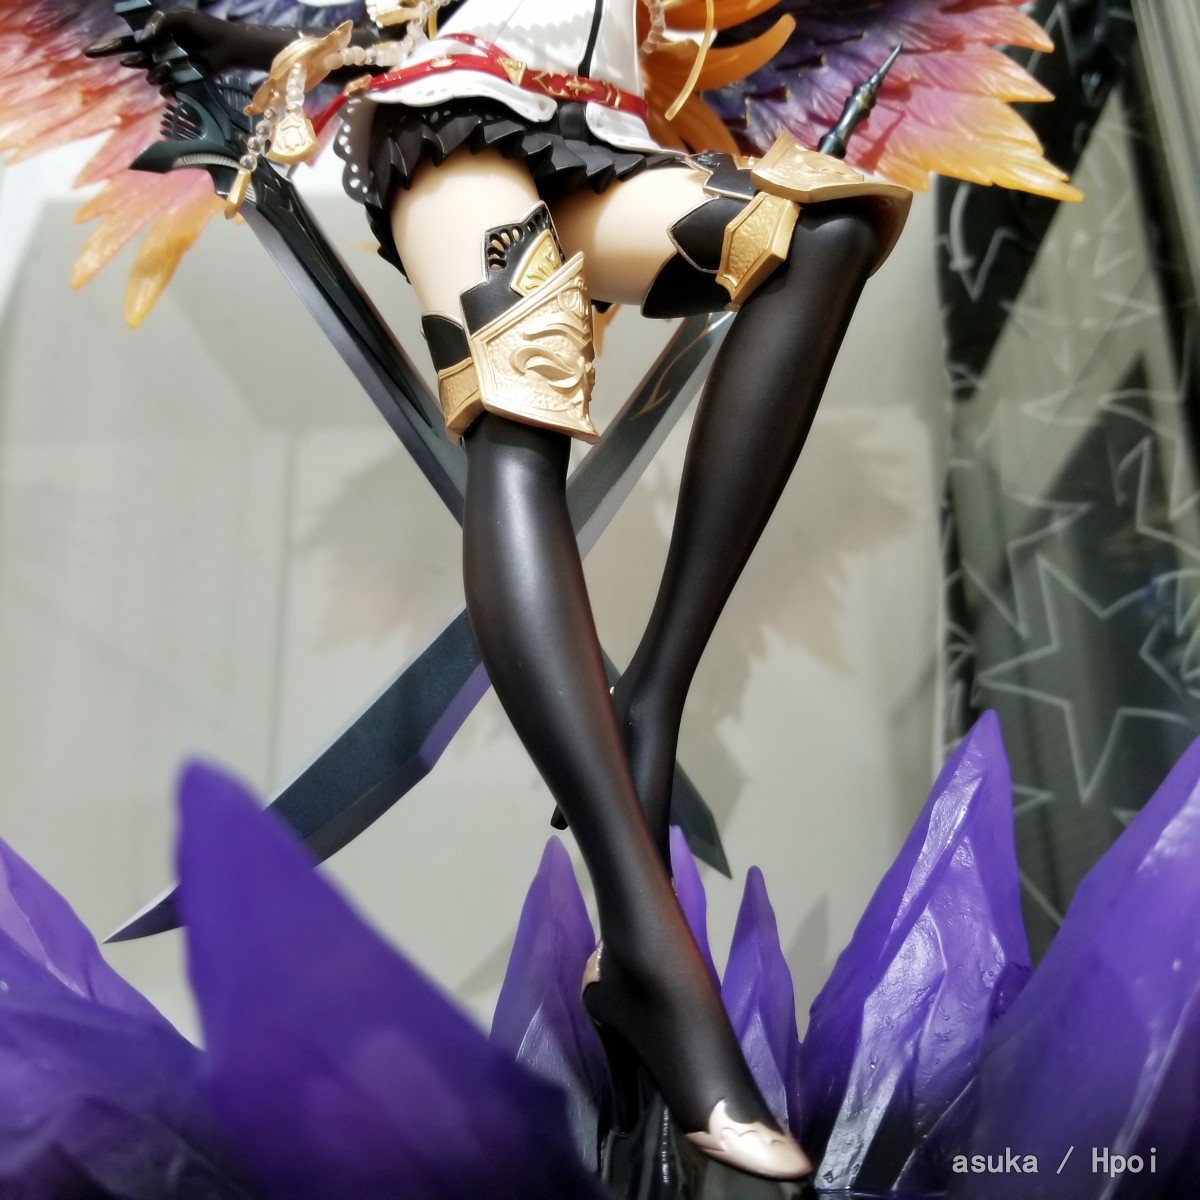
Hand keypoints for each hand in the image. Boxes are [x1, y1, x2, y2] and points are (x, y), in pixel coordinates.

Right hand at [86, 10, 261, 77]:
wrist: (227, 48)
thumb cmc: (205, 29)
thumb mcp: (182, 17)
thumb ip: (161, 21)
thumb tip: (143, 37)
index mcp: (152, 37)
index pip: (124, 42)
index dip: (107, 47)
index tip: (90, 53)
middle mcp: (156, 54)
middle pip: (132, 60)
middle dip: (129, 59)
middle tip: (132, 58)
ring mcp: (167, 70)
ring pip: (150, 76)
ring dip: (158, 71)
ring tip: (173, 63)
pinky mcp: (180, 83)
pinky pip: (166, 89)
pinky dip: (170, 85)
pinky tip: (179, 77)